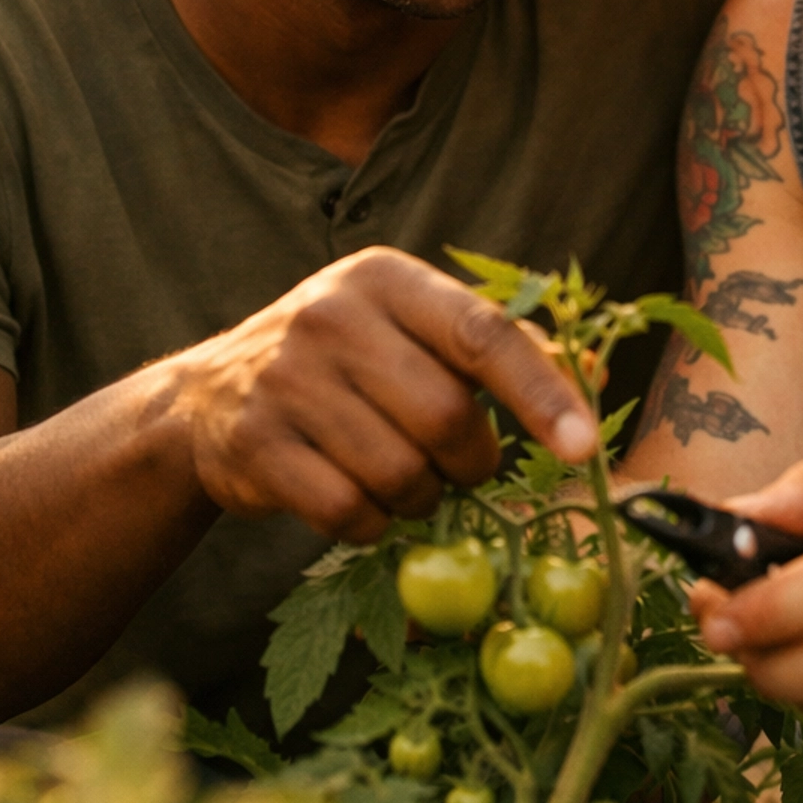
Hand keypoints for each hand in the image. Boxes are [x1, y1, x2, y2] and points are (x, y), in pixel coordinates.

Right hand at [167, 248, 596, 542]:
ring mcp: (285, 379)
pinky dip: (371, 525)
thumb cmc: (345, 360)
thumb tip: (594, 374)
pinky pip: (347, 512)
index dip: (540, 393)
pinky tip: (360, 501)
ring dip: (421, 498)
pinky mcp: (253, 443)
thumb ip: (497, 347)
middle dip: (472, 462)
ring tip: (404, 479)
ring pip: (400, 474)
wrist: (209, 397)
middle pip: (446, 418)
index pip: (482, 332)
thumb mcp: (411, 327)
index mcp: (386, 278)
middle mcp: (331, 317)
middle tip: (461, 467)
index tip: (583, 446)